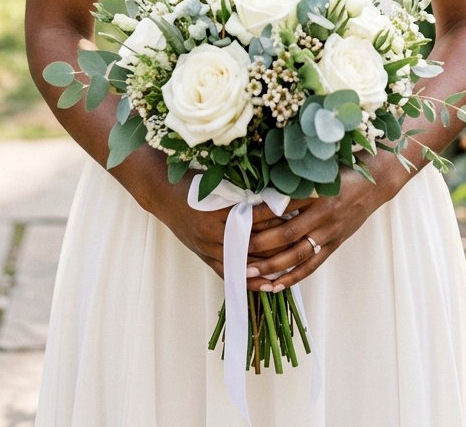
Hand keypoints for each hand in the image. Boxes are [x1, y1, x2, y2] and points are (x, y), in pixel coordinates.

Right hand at [142, 170, 288, 279]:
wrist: (162, 193)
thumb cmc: (191, 181)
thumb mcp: (217, 182)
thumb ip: (242, 192)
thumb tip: (275, 195)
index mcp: (218, 213)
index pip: (255, 219)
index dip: (277, 216)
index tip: (297, 211)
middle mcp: (212, 235)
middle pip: (254, 244)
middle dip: (279, 242)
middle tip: (303, 237)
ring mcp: (207, 249)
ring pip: (245, 263)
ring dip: (269, 265)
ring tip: (294, 263)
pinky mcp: (205, 258)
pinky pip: (231, 275)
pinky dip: (251, 281)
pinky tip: (269, 284)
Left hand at [245, 155, 408, 292]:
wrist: (376, 181)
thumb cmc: (343, 170)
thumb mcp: (319, 170)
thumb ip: (294, 179)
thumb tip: (260, 188)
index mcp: (317, 192)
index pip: (282, 207)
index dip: (259, 215)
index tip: (236, 220)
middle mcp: (324, 215)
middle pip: (286, 234)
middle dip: (259, 245)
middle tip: (235, 251)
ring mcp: (331, 233)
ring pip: (297, 256)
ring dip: (271, 267)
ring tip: (249, 273)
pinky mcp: (335, 244)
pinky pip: (312, 265)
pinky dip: (293, 277)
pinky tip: (275, 285)